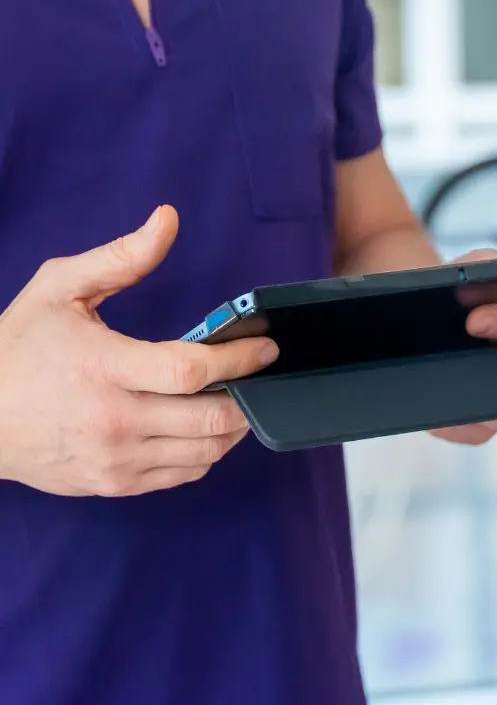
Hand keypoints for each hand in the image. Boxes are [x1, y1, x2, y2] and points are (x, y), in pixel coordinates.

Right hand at [0, 207, 277, 496]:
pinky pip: (183, 474)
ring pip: (205, 453)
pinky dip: (206, 453)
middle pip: (210, 419)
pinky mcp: (115, 484)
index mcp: (104, 368)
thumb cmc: (17, 348)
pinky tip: (205, 427)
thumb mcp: (60, 289)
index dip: (240, 360)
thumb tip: (167, 220)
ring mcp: (116, 459)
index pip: (192, 370)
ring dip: (233, 427)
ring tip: (237, 399)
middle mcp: (114, 420)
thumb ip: (121, 258)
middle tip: (259, 377)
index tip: (265, 347)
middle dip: (248, 396)